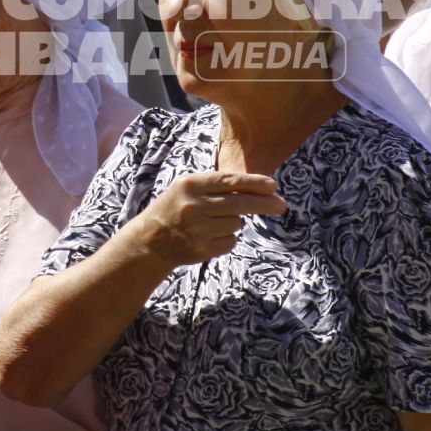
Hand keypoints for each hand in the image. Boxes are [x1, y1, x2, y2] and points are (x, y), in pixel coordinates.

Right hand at [139, 171, 287, 267]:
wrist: (149, 241)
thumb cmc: (175, 208)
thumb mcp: (188, 188)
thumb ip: (217, 185)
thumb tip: (258, 189)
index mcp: (191, 184)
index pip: (229, 181)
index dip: (253, 183)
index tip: (272, 185)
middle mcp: (194, 206)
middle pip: (239, 204)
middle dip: (263, 204)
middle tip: (281, 205)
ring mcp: (198, 229)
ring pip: (235, 223)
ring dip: (232, 222)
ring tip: (211, 222)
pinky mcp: (202, 249)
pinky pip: (230, 241)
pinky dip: (226, 239)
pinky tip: (209, 236)